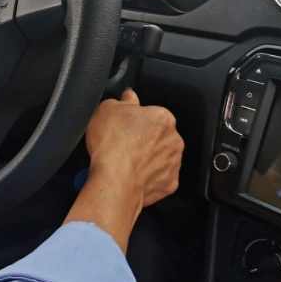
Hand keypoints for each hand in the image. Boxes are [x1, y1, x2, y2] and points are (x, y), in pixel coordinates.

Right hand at [86, 89, 183, 208]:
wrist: (114, 180)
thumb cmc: (112, 143)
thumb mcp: (106, 109)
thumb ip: (122, 100)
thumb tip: (129, 97)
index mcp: (163, 117)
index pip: (151, 114)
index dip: (134, 120)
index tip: (123, 127)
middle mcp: (174, 139)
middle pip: (158, 136)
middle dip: (143, 140)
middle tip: (122, 145)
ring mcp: (174, 163)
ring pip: (160, 158)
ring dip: (147, 160)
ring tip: (125, 164)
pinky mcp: (169, 185)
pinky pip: (158, 179)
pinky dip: (147, 179)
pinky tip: (131, 178)